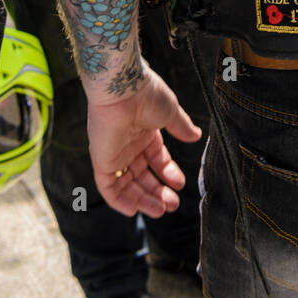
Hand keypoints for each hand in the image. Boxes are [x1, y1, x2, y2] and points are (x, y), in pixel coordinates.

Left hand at [87, 62, 202, 217]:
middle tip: (172, 205)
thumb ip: (181, 127)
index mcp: (145, 133)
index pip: (157, 160)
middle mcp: (129, 145)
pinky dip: (119, 201)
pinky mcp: (102, 160)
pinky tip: (134, 209)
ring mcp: (115, 154)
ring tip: (160, 210)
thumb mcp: (170, 112)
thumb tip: (196, 136)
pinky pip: (108, 187)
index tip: (180, 184)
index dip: (168, 173)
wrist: (123, 87)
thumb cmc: (147, 94)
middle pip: (143, 176)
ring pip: (127, 185)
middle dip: (158, 192)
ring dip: (143, 199)